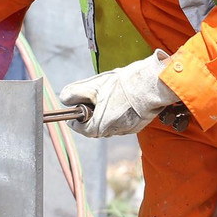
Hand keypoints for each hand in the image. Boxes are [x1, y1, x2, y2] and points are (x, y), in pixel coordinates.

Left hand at [58, 50, 180, 137]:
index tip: (73, 115)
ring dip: (105, 113)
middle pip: (96, 127)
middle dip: (91, 115)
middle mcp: (113, 132)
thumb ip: (74, 93)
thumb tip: (65, 100)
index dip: (76, 121)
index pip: (82, 129)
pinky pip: (123, 121)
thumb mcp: (92, 86)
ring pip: (110, 124)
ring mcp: (128, 129)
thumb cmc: (122, 85)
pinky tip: (122, 100)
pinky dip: (119, 113)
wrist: (151, 85)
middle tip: (91, 101)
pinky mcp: (138, 124)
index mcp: (100, 126)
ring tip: (108, 97)